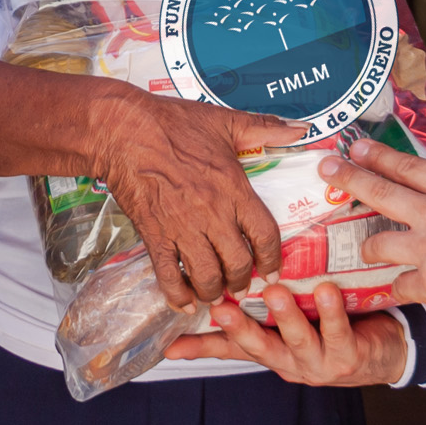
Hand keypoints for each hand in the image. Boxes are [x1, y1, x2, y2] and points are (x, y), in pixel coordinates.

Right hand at [90, 91, 305, 310]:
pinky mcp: (154, 236)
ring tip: (216, 293)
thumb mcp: (226, 121)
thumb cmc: (175, 123)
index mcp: (233, 189)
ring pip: (206, 277)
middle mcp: (211, 214)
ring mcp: (181, 228)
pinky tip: (185, 303)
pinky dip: (178, 296)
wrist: (124, 131)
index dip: (272, 258)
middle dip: (243, 280)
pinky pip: (168, 276)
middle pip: (237, 263)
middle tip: (242, 284)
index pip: (264, 234)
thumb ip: (266, 128)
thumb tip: (301, 128)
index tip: (272, 270)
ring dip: (214, 291)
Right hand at [164, 283, 408, 386]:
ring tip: (276, 292)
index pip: (232, 348)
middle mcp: (291, 362)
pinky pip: (338, 332)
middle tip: (222, 307)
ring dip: (286, 316)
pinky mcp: (348, 357)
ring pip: (298, 339)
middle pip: (260, 347)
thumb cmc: (331, 329)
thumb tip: (223, 292)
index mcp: (273, 353)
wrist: (384, 354)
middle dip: (241, 328)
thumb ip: (257, 315)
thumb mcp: (288, 325)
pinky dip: (331, 312)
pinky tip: (325, 290)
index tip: (174, 342)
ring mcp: (319, 363)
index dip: (203, 345)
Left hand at [326, 138, 425, 328]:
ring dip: (368, 249)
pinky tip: (403, 291)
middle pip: (379, 191)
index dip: (376, 156)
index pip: (405, 166)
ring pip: (377, 244)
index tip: (355, 148)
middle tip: (327, 169)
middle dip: (348, 178)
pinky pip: (398, 285)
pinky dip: (399, 288)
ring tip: (364, 253)